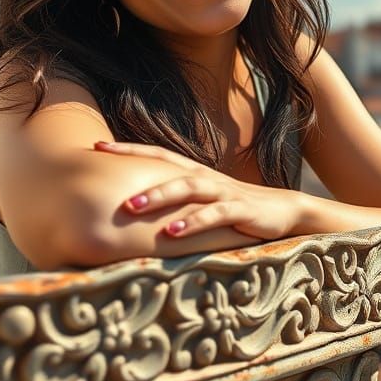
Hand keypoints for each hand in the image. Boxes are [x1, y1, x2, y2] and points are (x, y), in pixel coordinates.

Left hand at [93, 141, 302, 242]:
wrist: (284, 211)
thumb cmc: (235, 208)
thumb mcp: (204, 201)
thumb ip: (176, 201)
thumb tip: (137, 211)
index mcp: (194, 172)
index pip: (157, 154)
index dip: (128, 150)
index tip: (96, 148)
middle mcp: (205, 178)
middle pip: (167, 168)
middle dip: (136, 174)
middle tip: (106, 185)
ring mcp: (223, 192)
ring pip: (188, 188)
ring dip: (159, 196)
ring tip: (133, 207)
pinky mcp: (240, 210)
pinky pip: (214, 215)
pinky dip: (193, 222)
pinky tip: (173, 233)